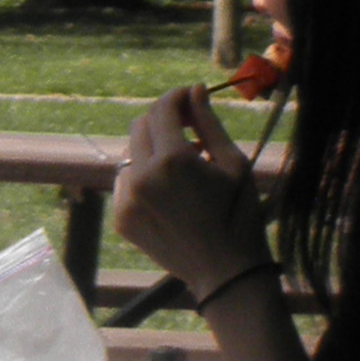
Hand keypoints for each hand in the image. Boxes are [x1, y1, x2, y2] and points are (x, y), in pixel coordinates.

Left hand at [116, 85, 268, 299]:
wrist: (224, 270)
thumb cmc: (239, 212)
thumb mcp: (233, 162)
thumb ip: (208, 123)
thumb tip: (195, 90)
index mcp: (172, 160)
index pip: (162, 110)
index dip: (175, 97)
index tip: (189, 96)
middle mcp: (141, 177)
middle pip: (140, 127)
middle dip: (162, 120)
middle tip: (188, 127)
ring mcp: (126, 199)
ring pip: (130, 155)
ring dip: (152, 150)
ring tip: (184, 166)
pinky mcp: (120, 218)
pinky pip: (126, 184)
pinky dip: (144, 178)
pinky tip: (170, 192)